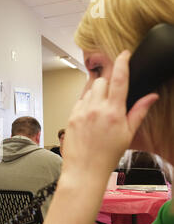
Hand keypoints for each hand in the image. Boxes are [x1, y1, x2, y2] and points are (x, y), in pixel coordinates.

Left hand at [62, 51, 158, 177]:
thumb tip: (152, 96)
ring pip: (89, 90)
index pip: (119, 79)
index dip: (122, 63)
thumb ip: (139, 112)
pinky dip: (86, 103)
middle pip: (101, 82)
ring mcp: (81, 112)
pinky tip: (90, 116)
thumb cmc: (107, 155)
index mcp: (113, 112)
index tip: (124, 54)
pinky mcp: (71, 116)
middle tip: (112, 98)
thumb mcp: (128, 133)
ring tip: (101, 111)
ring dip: (96, 93)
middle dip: (108, 84)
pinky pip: (79, 101)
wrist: (84, 169)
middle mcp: (95, 109)